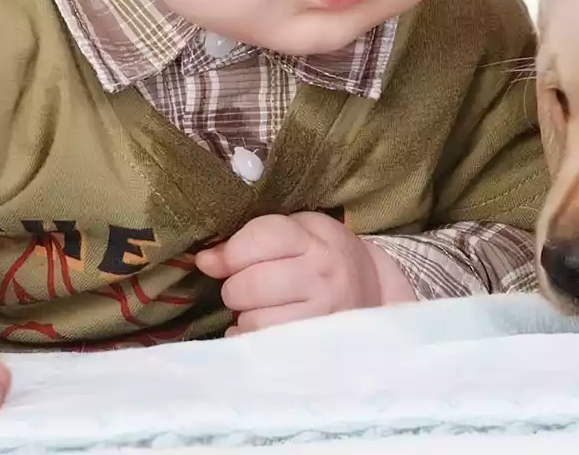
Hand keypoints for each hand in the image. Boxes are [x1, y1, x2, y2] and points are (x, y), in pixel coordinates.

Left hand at [193, 212, 416, 333]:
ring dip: (245, 315)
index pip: (262, 238)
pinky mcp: (316, 346)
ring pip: (254, 320)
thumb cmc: (324, 256)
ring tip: (259, 307)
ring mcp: (322, 315)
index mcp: (316, 239)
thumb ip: (253, 237)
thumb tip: (206, 260)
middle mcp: (323, 276)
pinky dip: (251, 338)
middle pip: (251, 283)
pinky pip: (263, 346)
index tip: (218, 261)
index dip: (231, 251)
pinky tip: (264, 327)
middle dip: (235, 286)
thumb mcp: (300, 231)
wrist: (373, 291)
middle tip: (244, 287)